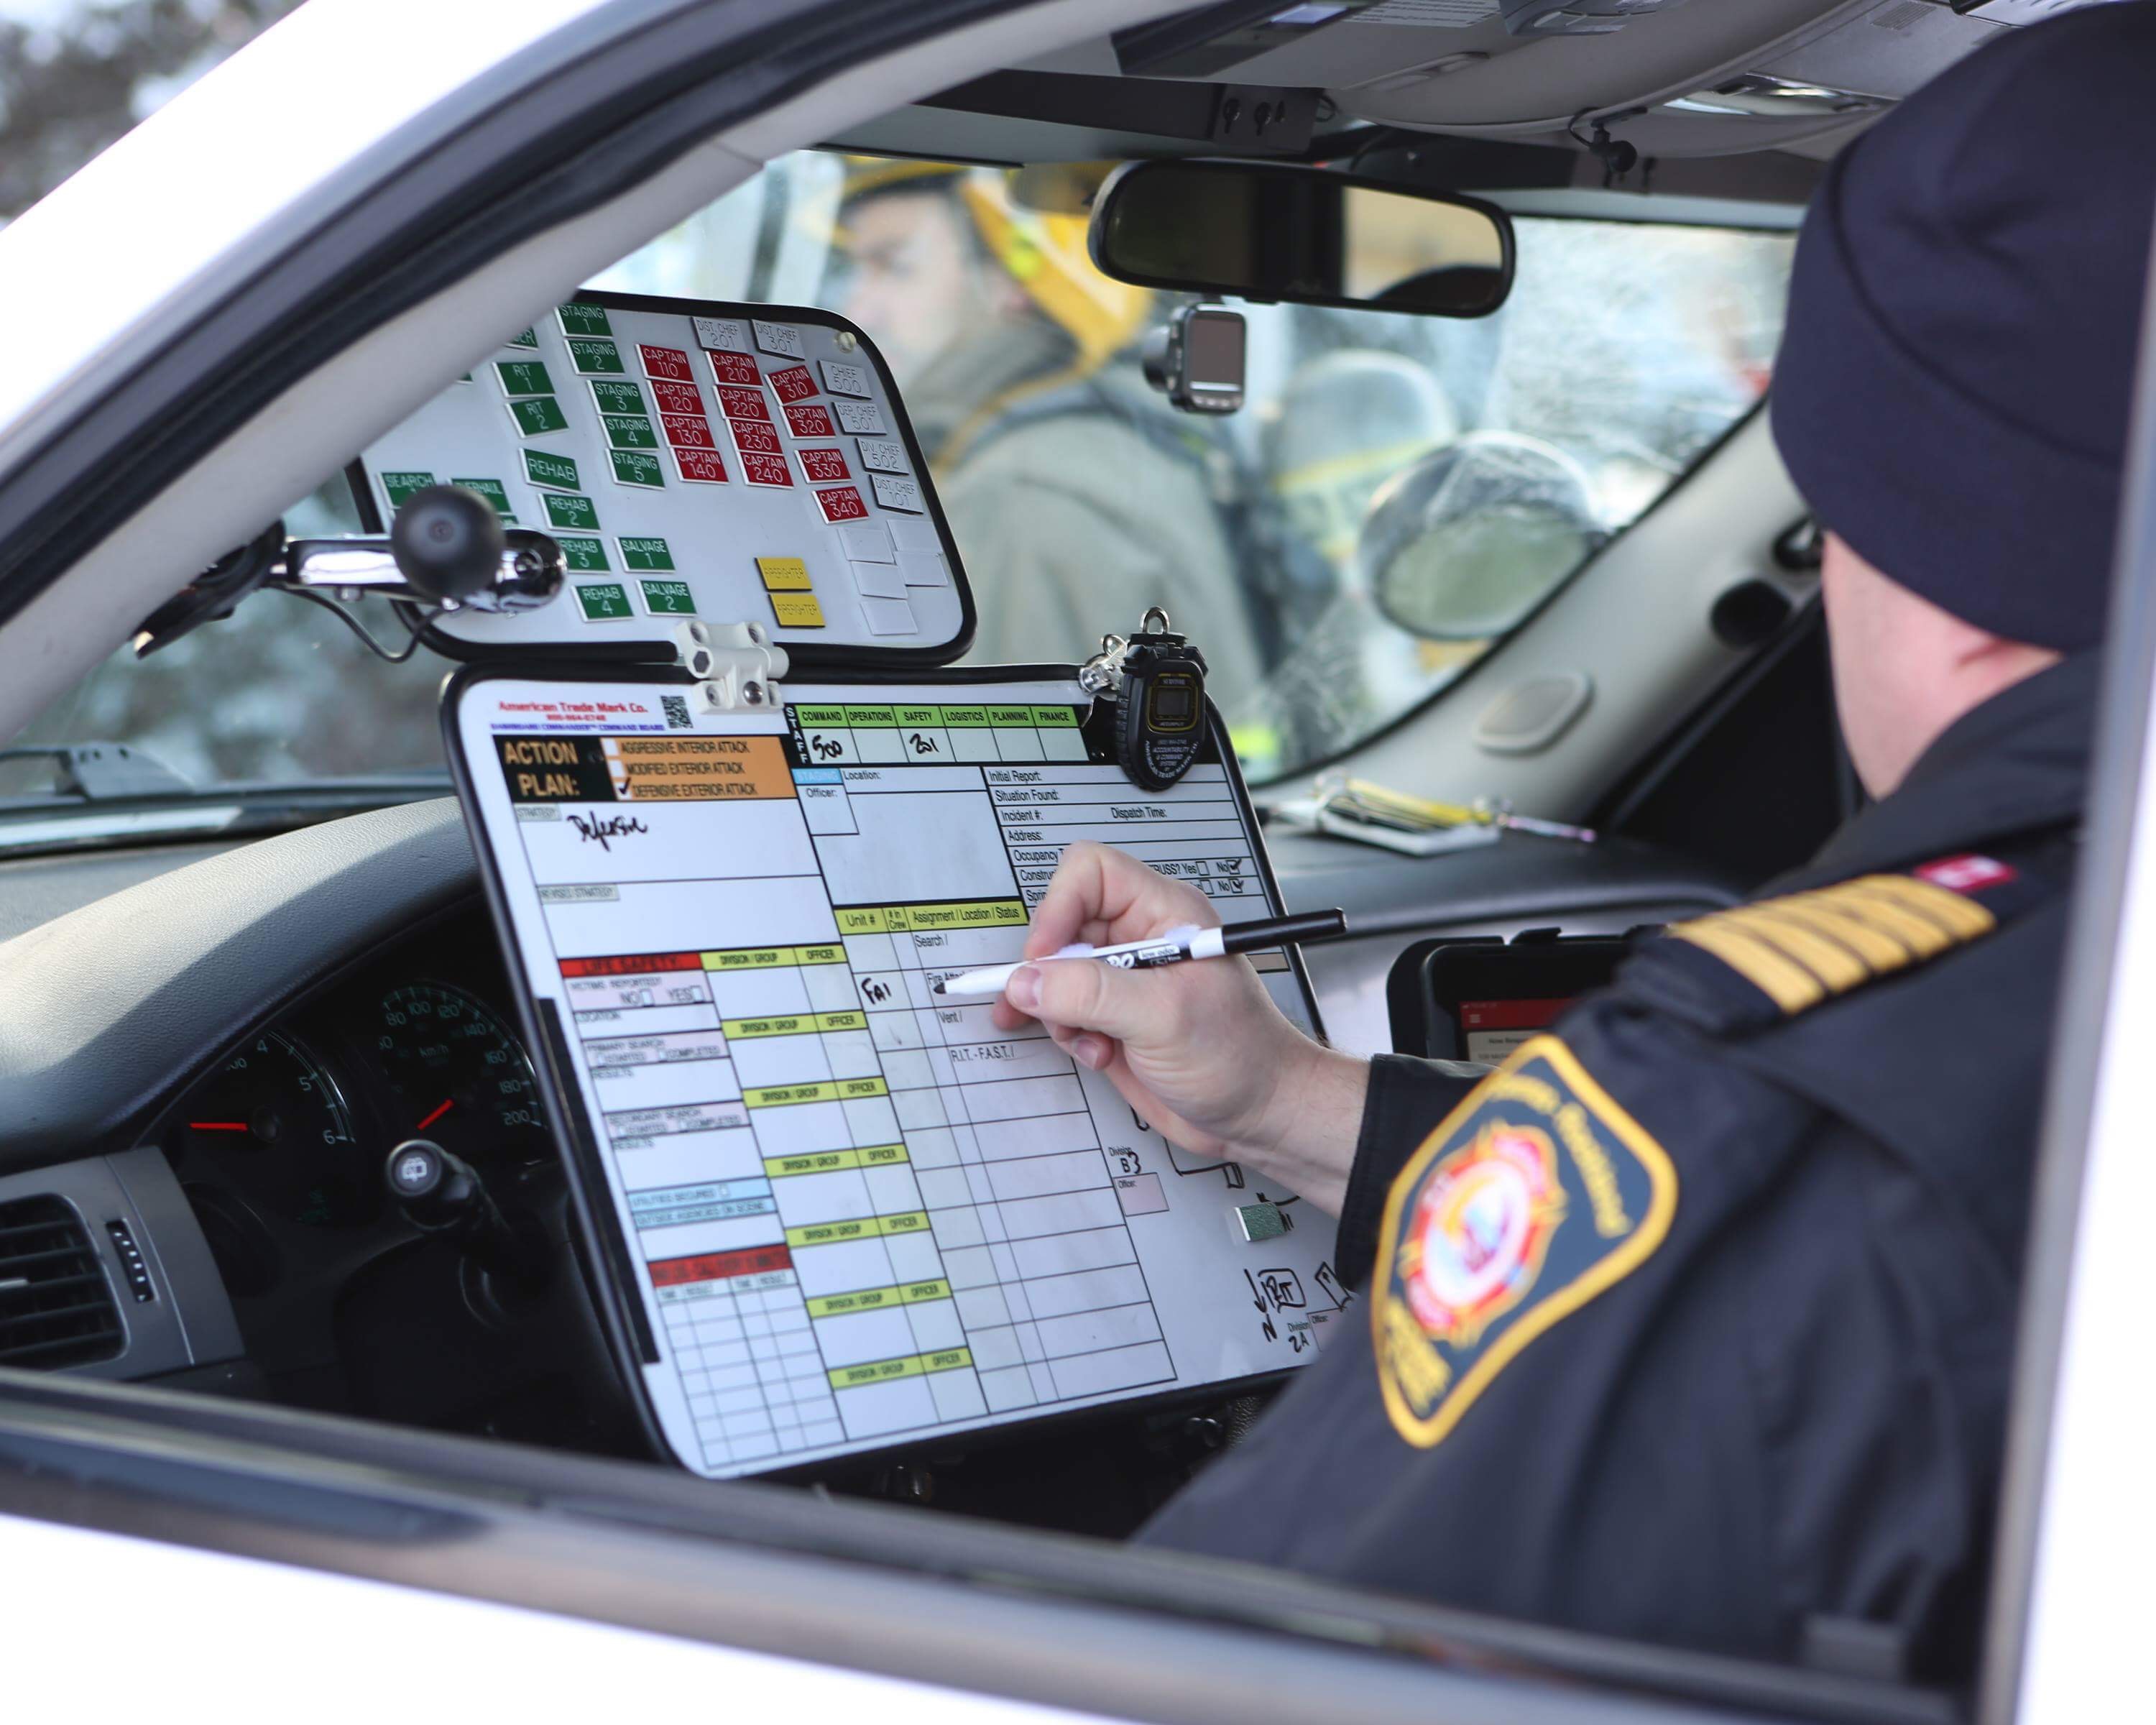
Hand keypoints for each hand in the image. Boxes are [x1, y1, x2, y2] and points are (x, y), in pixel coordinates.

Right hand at [991, 842, 1366, 1212]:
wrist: (1260, 1115)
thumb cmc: (1243, 1056)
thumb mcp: (1163, 1017)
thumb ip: (1091, 994)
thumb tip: (1030, 980)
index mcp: (1165, 915)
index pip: (1091, 873)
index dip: (1059, 907)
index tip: (1047, 957)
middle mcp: (1142, 939)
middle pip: (1064, 924)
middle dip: (1052, 970)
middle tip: (1058, 1005)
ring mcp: (1126, 980)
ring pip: (1057, 972)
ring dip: (1060, 1010)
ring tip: (1092, 1037)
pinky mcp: (1114, 1018)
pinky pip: (1065, 1010)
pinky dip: (1068, 1033)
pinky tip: (1099, 1052)